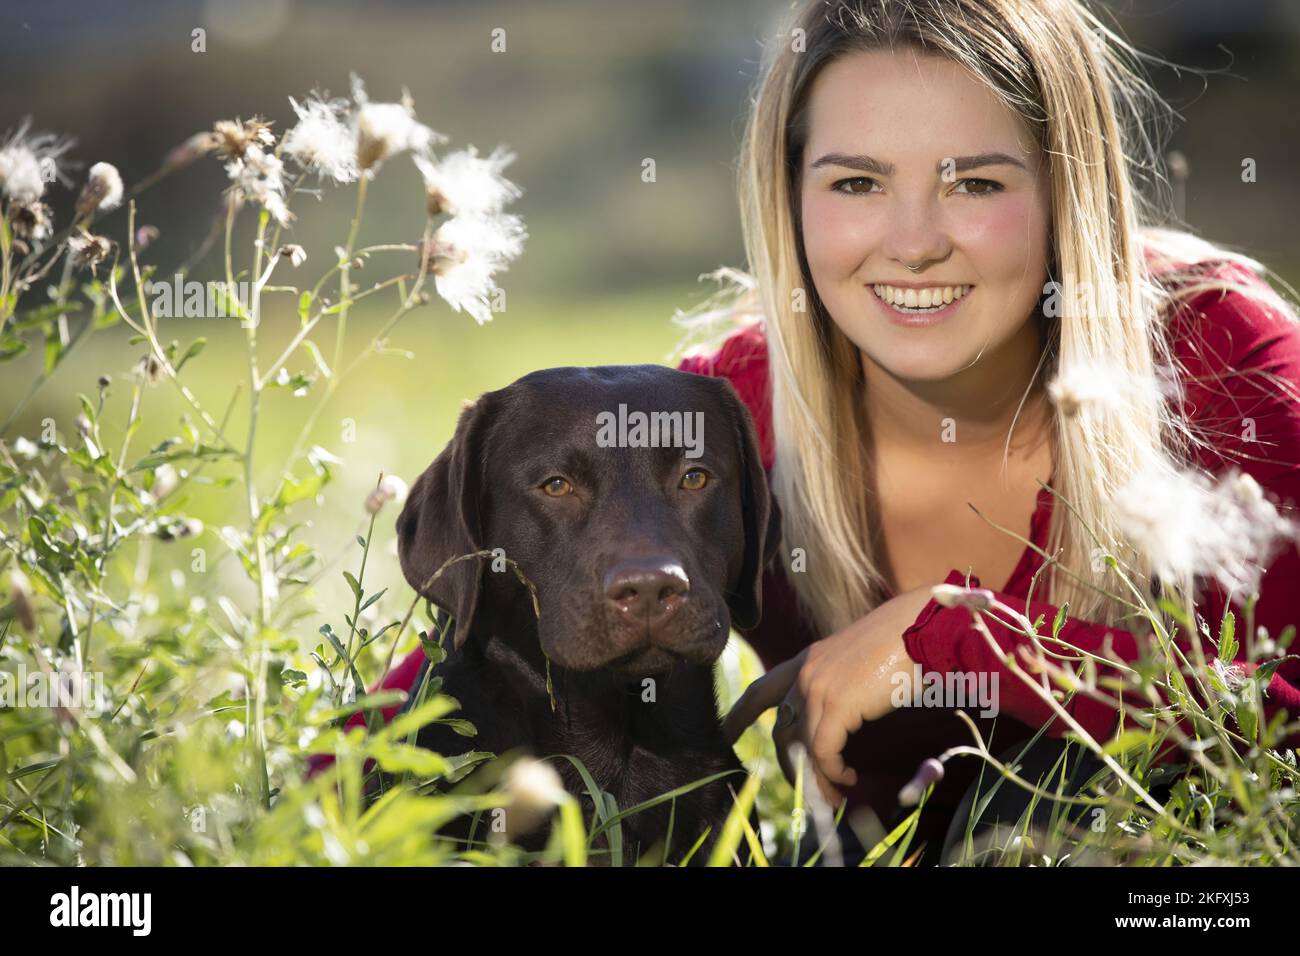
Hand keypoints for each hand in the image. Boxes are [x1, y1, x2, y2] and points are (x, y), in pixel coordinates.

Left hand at [722, 585, 936, 804]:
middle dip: (790, 765)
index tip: (724, 735)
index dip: (740, 716)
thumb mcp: (858, 665)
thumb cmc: (902, 644)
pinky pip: (823, 752)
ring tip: (833, 798)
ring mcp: (817, 688)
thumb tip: (839, 722)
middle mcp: (805, 674)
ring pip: (801, 747)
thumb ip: (839, 686)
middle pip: (781, 730)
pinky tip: (848, 779)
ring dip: (816, 780)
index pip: (761, 690)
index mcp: (807, 661)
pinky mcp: (836, 705)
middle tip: (807, 792)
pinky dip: (834, 773)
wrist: (922, 627)